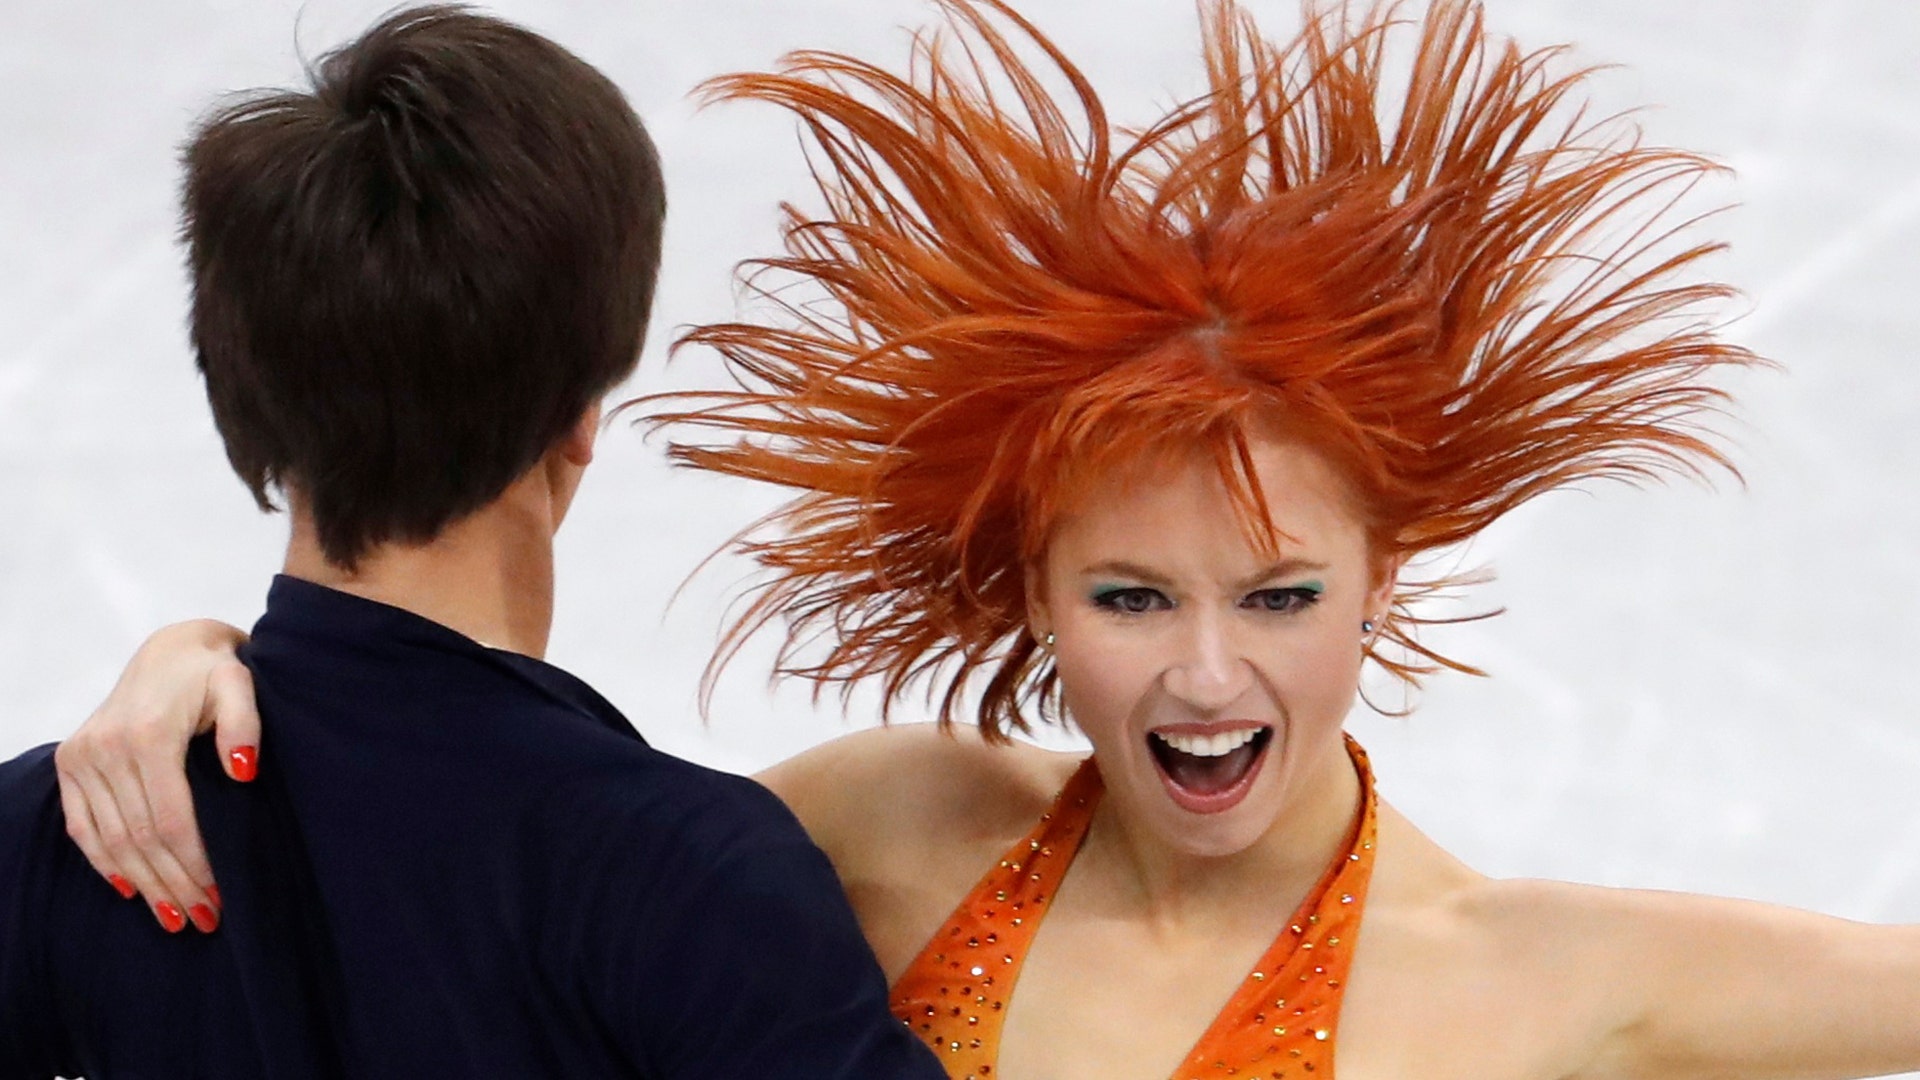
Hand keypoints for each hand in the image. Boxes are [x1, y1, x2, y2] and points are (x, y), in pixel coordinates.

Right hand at [53, 619, 256, 933]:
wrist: (172, 650)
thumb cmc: (216, 671)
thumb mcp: (242, 684)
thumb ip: (246, 724)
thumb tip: (243, 771)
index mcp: (147, 735)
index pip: (171, 820)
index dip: (194, 865)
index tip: (218, 900)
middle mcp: (106, 747)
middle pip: (140, 837)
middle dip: (172, 884)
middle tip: (203, 920)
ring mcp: (82, 755)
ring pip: (111, 839)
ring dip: (142, 884)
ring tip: (173, 917)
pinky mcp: (70, 760)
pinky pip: (81, 825)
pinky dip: (103, 860)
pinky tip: (129, 889)